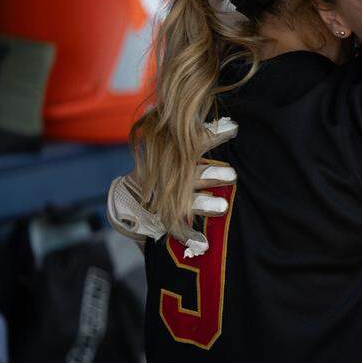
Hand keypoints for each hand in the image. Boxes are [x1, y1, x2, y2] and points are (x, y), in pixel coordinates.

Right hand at [106, 118, 237, 255]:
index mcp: (176, 156)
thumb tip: (226, 118)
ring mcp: (165, 198)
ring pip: (187, 199)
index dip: (215, 134)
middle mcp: (171, 177)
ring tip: (222, 207)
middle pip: (194, 172)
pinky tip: (203, 244)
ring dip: (205, 203)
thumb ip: (196, 139)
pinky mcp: (162, 218)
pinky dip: (189, 237)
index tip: (234, 127)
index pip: (197, 141)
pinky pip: (176, 228)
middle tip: (232, 176)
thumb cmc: (163, 172)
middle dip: (212, 174)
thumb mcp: (173, 151)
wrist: (127, 201)